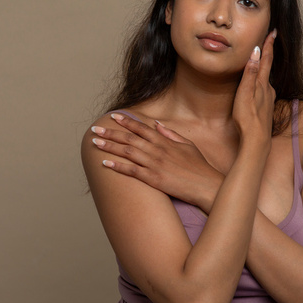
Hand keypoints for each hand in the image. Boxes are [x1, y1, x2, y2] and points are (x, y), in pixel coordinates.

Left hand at [91, 114, 223, 210]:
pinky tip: (105, 164)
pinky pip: (132, 171)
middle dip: (110, 132)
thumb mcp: (187, 145)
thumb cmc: (199, 167)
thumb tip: (157, 124)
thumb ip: (170, 134)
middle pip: (129, 138)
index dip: (126, 121)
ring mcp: (155, 164)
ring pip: (127, 152)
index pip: (141, 128)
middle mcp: (157, 150)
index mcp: (165, 141)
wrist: (207, 186)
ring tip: (95, 143)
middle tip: (95, 128)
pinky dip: (118, 166)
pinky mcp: (154, 179)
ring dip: (109, 146)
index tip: (113, 116)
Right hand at [232, 29, 276, 143]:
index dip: (268, 45)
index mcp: (262, 84)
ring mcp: (268, 99)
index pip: (266, 59)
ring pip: (266, 78)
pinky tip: (259, 85)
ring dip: (264, 67)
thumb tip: (256, 52)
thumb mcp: (245, 93)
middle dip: (267, 53)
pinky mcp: (265, 107)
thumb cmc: (248, 118)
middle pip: (268, 67)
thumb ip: (250, 73)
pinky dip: (262, 80)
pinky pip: (264, 88)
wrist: (257, 140)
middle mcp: (268, 89)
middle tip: (268, 40)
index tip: (272, 32)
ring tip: (262, 59)